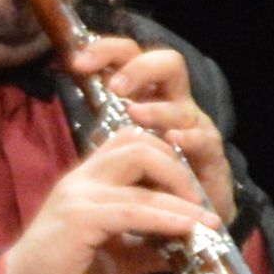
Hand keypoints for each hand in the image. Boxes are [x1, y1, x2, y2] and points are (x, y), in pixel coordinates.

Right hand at [0, 128, 211, 273]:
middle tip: (201, 201)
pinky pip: (134, 211)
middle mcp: (83, 177)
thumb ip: (148, 246)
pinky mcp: (81, 218)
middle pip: (139, 145)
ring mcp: (80, 194)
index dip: (168, 157)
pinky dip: (167, 219)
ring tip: (206, 219)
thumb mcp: (117, 257)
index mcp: (88, 179)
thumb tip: (190, 247)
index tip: (193, 189)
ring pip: (142, 175)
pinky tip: (188, 230)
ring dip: (182, 195)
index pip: (130, 142)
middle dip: (179, 169)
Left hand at [61, 29, 235, 224]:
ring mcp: (195, 128)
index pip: (130, 57)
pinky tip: (172, 140)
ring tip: (136, 114)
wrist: (188, 221)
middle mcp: (174, 105)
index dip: (106, 51)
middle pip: (168, 63)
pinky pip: (204, 140)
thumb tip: (61, 90)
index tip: (77, 63)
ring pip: (182, 106)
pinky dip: (188, 139)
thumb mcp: (117, 151)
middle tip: (116, 87)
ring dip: (158, 109)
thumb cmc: (148, 182)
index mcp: (147, 97)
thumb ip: (99, 126)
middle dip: (141, 68)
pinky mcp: (212, 156)